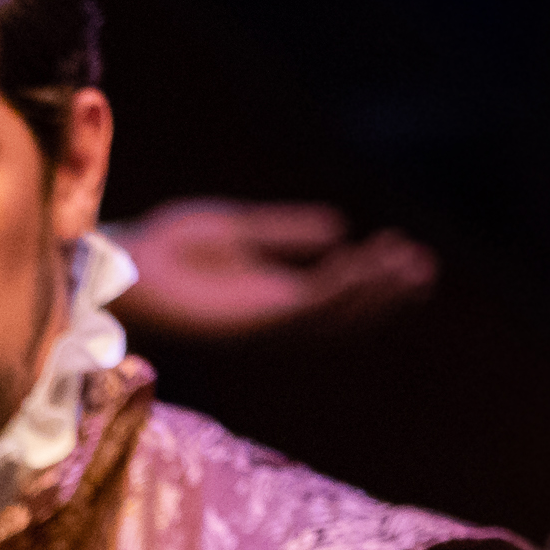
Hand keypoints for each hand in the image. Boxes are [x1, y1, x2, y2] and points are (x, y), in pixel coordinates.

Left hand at [110, 198, 434, 343]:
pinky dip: (335, 288)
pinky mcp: (247, 321)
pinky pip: (304, 308)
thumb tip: (338, 227)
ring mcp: (263, 322)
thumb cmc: (166, 249)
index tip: (404, 248)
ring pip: (332, 314)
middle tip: (424, 265)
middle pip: (344, 311)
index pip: (335, 292)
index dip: (372, 276)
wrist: (125, 266)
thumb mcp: (238, 229)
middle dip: (384, 290)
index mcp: (273, 294)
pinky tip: (360, 263)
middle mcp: (273, 316)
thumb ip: (285, 231)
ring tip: (408, 265)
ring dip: (371, 290)